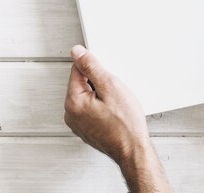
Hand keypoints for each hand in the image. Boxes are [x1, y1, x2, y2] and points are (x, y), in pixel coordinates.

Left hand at [64, 44, 150, 162]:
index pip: (77, 70)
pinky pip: (90, 109)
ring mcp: (77, 123)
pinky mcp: (86, 129)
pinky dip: (100, 107)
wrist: (133, 151)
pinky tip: (113, 113)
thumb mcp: (111, 87)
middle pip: (81, 83)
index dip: (94, 68)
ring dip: (100, 95)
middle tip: (114, 93)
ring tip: (115, 105)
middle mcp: (70, 114)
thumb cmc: (125, 125)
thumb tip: (77, 52)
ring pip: (86, 96)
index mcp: (73, 101)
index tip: (107, 75)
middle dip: (98, 83)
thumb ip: (91, 67)